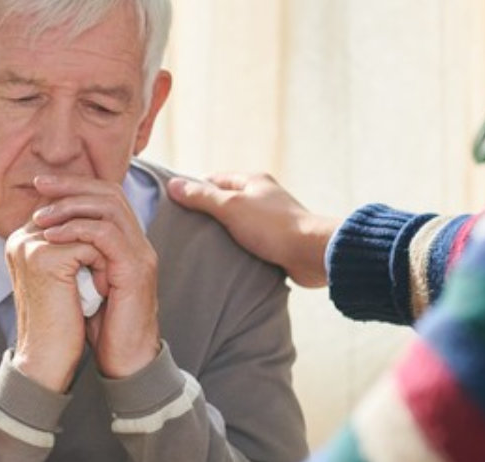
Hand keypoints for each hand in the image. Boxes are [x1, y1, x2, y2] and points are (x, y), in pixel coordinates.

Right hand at [5, 222, 99, 392]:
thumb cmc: (59, 324)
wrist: (46, 360)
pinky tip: (100, 292)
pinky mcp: (45, 258)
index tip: (105, 263)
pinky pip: (91, 244)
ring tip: (102, 286)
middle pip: (79, 214)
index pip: (68, 211)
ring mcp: (30, 245)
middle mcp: (21, 238)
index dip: (95, 233)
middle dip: (101, 241)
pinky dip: (104, 267)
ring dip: (105, 256)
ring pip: (89, 228)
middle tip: (108, 275)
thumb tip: (101, 221)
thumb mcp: (65, 277)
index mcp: (23, 240)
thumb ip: (71, 246)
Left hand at [32, 175, 160, 378]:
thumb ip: (74, 255)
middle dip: (70, 185)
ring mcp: (140, 255)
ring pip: (109, 207)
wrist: (125, 360)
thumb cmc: (102, 326)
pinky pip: (107, 235)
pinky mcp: (135, 270)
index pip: (105, 195)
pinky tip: (53, 236)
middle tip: (39, 186)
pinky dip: (77, 229)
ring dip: (70, 205)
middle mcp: (138, 243)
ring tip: (40, 217)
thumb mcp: (83, 282)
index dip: (74, 185)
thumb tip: (43, 232)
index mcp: (126, 243)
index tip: (40, 186)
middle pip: (109, 192)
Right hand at [167, 173, 338, 287]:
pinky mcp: (277, 242)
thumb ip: (202, 197)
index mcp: (254, 181)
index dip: (195, 190)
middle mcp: (263, 197)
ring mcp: (271, 220)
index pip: (215, 180)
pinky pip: (250, 242)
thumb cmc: (273, 226)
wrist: (311, 254)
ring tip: (201, 247)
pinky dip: (238, 249)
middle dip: (207, 214)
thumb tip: (173, 185)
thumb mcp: (231, 207)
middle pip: (226, 202)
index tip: (176, 204)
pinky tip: (226, 260)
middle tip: (184, 229)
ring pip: (238, 224)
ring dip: (223, 234)